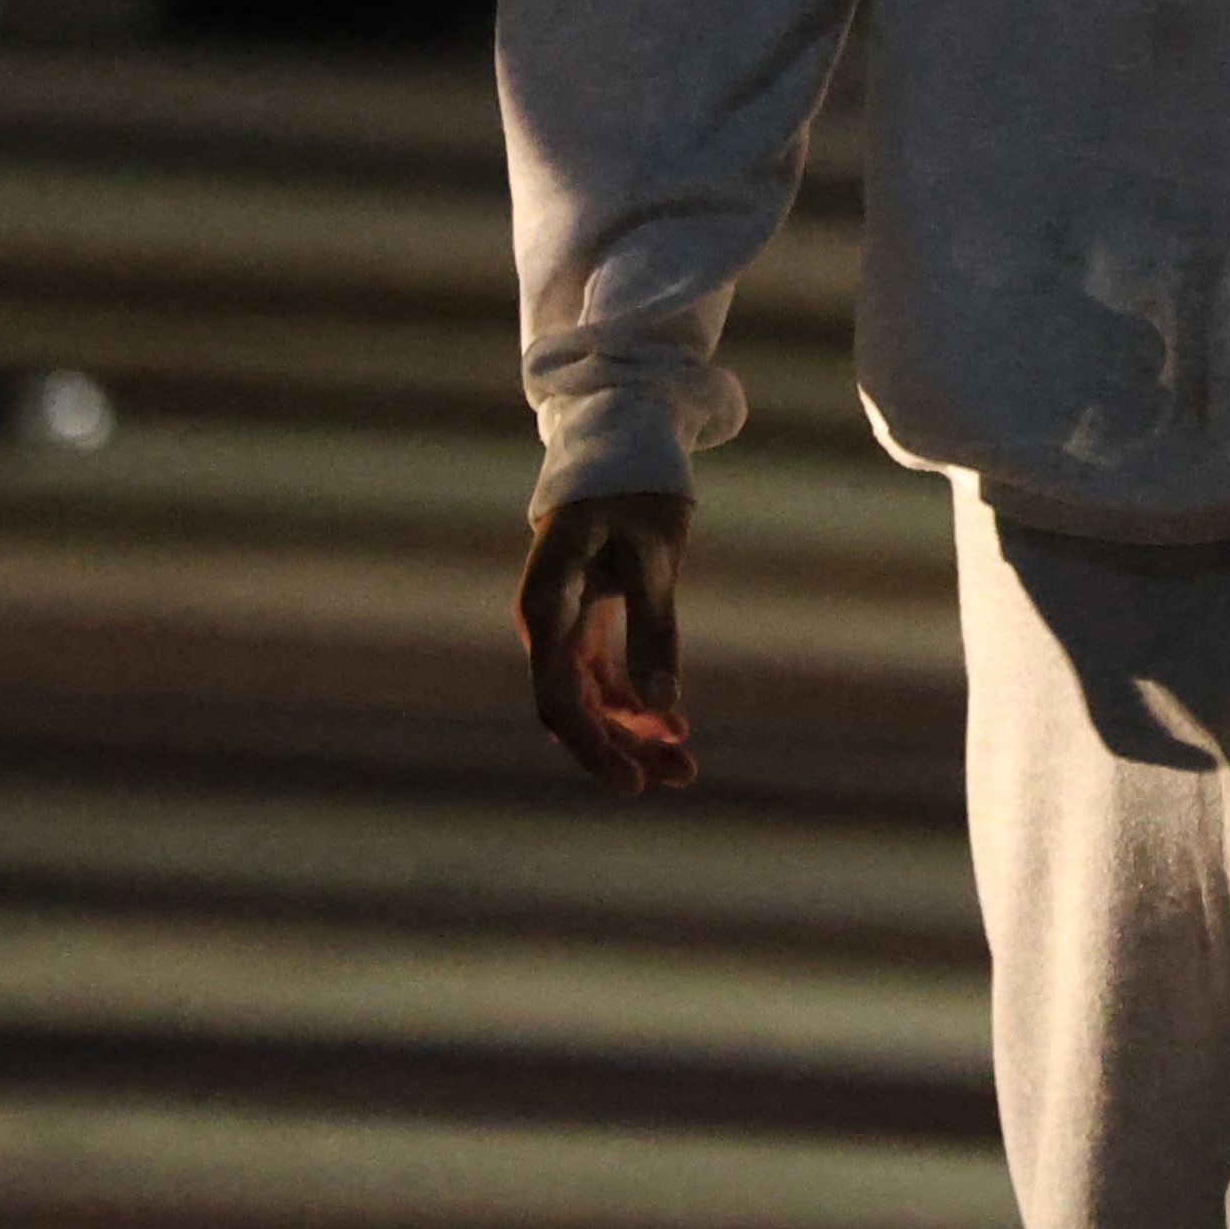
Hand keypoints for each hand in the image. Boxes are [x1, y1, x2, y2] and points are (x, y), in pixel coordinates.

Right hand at [518, 489, 698, 792]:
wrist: (621, 443)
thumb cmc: (635, 492)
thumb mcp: (655, 557)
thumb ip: (655, 630)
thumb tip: (664, 710)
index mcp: (545, 606)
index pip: (559, 699)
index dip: (594, 748)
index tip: (632, 785)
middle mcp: (544, 625)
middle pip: (575, 710)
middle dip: (624, 750)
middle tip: (684, 776)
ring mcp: (561, 627)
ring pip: (591, 701)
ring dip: (633, 734)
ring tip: (685, 765)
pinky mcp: (583, 623)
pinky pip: (602, 680)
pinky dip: (635, 705)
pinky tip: (673, 728)